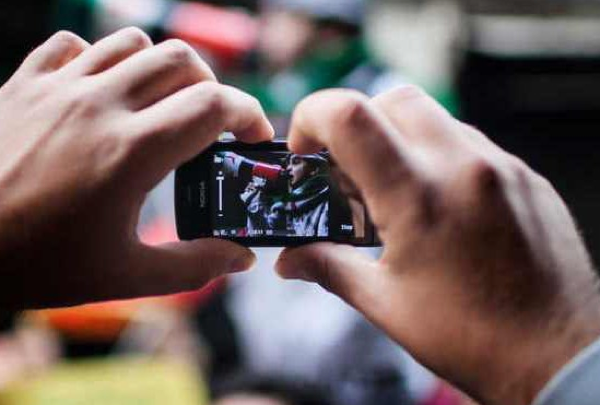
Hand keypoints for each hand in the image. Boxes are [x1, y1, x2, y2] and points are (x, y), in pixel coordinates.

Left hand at [0, 28, 272, 309]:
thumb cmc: (36, 264)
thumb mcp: (125, 275)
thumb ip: (195, 266)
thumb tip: (241, 258)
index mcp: (131, 152)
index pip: (214, 105)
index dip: (248, 115)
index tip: (254, 138)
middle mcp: (99, 106)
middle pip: (183, 60)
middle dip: (212, 88)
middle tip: (211, 124)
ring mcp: (58, 88)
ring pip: (133, 42)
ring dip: (161, 69)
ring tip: (160, 105)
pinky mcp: (24, 83)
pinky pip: (75, 45)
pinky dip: (102, 60)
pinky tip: (102, 94)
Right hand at [276, 87, 599, 404]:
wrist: (560, 356)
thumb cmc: (473, 337)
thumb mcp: (386, 304)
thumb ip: (329, 268)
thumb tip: (289, 262)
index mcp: (419, 196)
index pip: (350, 116)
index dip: (312, 118)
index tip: (306, 149)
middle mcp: (464, 166)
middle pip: (392, 99)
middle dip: (356, 124)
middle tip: (346, 171)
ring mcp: (502, 167)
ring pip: (434, 118)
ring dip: (398, 140)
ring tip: (391, 192)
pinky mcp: (525, 177)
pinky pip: (470, 143)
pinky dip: (437, 156)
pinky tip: (436, 202)